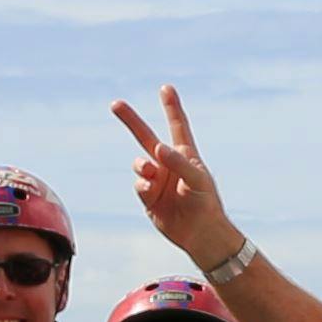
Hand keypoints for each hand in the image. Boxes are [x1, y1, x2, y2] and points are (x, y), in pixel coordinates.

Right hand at [113, 86, 244, 270]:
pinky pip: (138, 184)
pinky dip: (142, 185)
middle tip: (116, 104)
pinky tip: (150, 191)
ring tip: (151, 173)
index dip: (171, 107)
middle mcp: (168, 164)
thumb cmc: (206, 203)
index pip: (177, 125)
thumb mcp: (197, 180)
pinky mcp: (148, 197)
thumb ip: (178, 163)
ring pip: (139, 164)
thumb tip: (157, 150)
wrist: (200, 234)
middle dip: (131, 121)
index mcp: (185, 155)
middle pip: (146, 137)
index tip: (166, 88)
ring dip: (142, 166)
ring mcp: (157, 180)